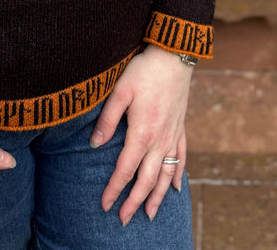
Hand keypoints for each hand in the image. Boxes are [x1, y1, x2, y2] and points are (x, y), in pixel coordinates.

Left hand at [90, 45, 192, 224]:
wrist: (174, 56)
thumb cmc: (144, 70)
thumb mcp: (120, 91)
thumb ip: (107, 119)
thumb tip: (94, 144)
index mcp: (142, 133)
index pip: (126, 169)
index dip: (115, 189)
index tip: (105, 205)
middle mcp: (160, 140)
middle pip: (147, 180)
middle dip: (135, 202)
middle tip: (124, 220)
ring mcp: (173, 135)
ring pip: (166, 174)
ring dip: (158, 197)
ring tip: (150, 215)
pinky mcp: (181, 128)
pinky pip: (181, 158)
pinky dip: (178, 175)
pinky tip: (176, 188)